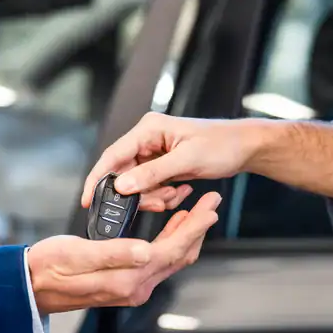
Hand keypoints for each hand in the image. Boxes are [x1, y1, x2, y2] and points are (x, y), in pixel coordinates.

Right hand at [28, 190, 220, 314]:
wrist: (32, 287)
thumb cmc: (50, 268)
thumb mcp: (79, 254)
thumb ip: (115, 254)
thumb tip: (147, 250)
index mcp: (129, 280)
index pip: (173, 250)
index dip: (195, 226)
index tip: (209, 206)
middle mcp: (136, 287)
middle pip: (180, 255)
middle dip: (198, 227)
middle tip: (211, 202)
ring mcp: (132, 287)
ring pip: (172, 258)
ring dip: (187, 233)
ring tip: (197, 209)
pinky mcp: (126, 283)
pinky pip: (159, 261)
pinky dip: (171, 240)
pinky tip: (172, 224)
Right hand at [82, 113, 260, 211]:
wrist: (244, 148)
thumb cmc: (221, 145)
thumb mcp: (186, 161)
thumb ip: (152, 174)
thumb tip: (122, 186)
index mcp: (148, 129)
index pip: (113, 155)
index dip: (98, 178)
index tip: (88, 199)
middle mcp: (147, 140)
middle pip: (125, 174)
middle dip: (140, 194)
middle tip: (159, 202)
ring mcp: (154, 154)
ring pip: (139, 185)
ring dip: (155, 196)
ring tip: (177, 193)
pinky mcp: (163, 166)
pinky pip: (152, 187)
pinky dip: (164, 195)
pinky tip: (181, 190)